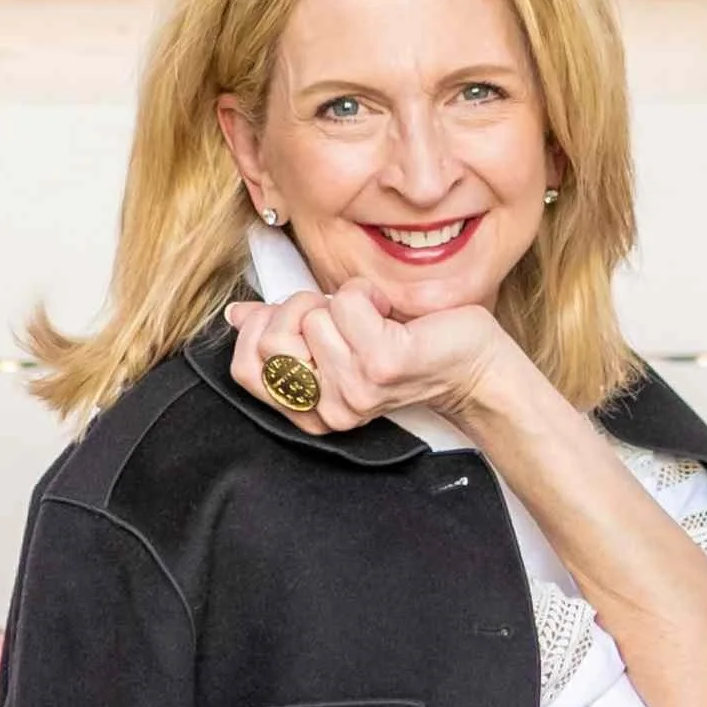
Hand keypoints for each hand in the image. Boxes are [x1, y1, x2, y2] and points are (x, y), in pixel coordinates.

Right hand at [223, 278, 520, 436]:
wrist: (470, 365)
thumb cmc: (404, 347)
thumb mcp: (333, 342)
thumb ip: (284, 332)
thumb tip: (237, 316)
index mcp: (311, 413)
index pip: (245, 370)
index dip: (260, 331)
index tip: (298, 319)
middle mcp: (329, 409)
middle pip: (272, 338)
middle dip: (298, 306)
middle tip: (337, 312)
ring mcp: (354, 390)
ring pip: (312, 316)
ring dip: (342, 300)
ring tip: (374, 318)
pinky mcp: (380, 365)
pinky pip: (344, 304)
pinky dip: (366, 294)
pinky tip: (388, 313)